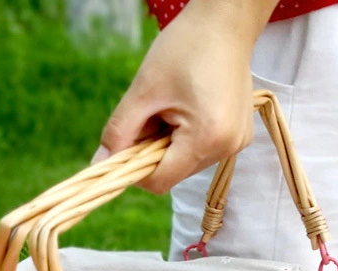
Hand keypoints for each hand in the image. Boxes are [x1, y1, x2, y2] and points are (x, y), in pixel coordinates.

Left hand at [94, 0, 275, 193]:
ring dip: (171, 143)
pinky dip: (188, 137)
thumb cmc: (185, 48)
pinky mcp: (239, 137)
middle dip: (154, 150)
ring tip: (174, 106)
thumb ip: (120, 132)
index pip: (160, 181)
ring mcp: (236, 145)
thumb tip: (98, 164)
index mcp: (206, 139)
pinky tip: (191, 108)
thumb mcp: (144, 90)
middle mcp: (227, 149)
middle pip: (173, 173)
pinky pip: (203, 151)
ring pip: (187, 163)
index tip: (128, 140)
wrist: (226, 22)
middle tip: (153, 112)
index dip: (136, 168)